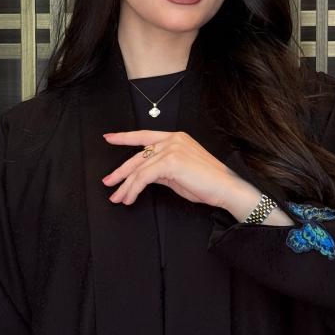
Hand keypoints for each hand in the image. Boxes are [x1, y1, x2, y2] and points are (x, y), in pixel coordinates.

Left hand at [101, 129, 242, 208]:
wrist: (226, 188)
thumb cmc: (207, 184)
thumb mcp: (179, 174)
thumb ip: (161, 170)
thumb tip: (144, 177)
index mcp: (176, 138)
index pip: (144, 136)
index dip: (124, 137)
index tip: (109, 138)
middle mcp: (172, 140)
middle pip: (138, 155)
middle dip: (120, 172)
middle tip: (108, 182)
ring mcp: (171, 149)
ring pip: (139, 169)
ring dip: (126, 186)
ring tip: (118, 197)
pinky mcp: (170, 162)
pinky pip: (144, 177)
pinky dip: (134, 189)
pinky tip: (130, 198)